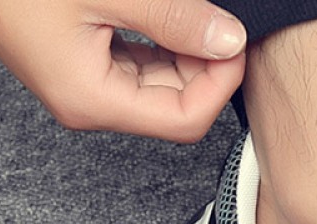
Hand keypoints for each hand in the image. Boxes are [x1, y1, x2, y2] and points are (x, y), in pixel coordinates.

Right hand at [0, 0, 246, 142]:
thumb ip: (171, 16)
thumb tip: (227, 39)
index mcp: (92, 100)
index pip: (184, 120)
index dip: (219, 83)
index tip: (236, 41)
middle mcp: (89, 104)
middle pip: (175, 107)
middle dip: (207, 67)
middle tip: (222, 20)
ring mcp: (84, 85)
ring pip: (159, 85)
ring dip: (186, 50)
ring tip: (195, 10)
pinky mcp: (80, 62)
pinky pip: (137, 63)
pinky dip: (161, 41)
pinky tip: (168, 12)